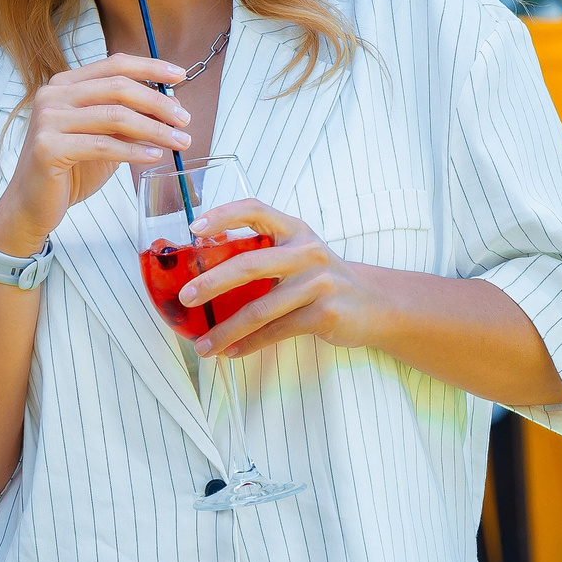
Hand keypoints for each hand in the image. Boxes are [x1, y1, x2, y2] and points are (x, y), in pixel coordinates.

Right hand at [0, 53, 189, 255]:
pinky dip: (134, 151)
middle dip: (158, 103)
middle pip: (117, 87)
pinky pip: (102, 145)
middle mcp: (53, 94)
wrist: (32, 205)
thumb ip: (128, 119)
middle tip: (185, 120)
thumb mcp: (104, 138)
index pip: (114, 64)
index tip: (180, 76)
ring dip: (154, 129)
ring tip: (179, 141)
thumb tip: (170, 107)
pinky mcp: (47, 147)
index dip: (150, 67)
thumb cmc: (70, 170)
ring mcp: (47, 119)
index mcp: (65, 84)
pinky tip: (155, 156)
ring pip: (114, 116)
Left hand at [179, 198, 388, 358]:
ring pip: (260, 309)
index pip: (255, 209)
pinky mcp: (324, 313)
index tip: (193, 229)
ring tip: (203, 346)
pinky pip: (277, 331)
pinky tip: (232, 351)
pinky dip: (249, 344)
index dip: (222, 215)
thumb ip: (264, 253)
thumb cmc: (323, 280)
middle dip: (212, 282)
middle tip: (185, 298)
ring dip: (226, 330)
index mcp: (295, 230)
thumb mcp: (299, 255)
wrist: (375, 304)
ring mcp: (318, 282)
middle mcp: (306, 251)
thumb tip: (203, 270)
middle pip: (249, 264)